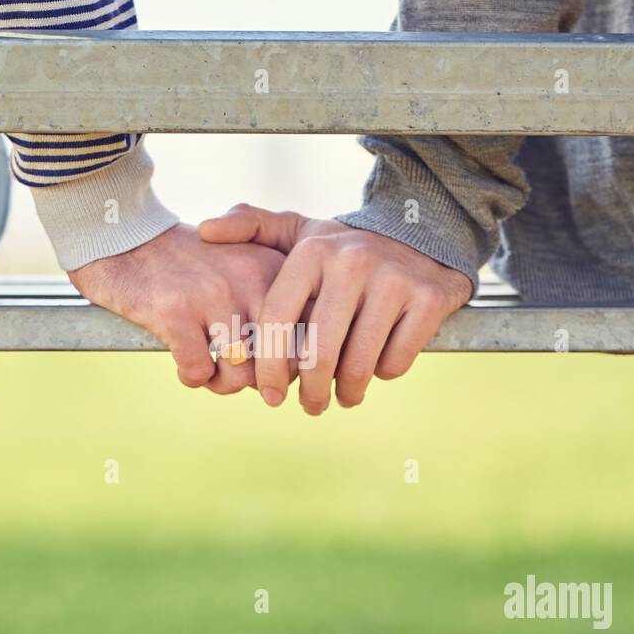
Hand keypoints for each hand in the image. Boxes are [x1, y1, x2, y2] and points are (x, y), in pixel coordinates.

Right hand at [69, 223, 284, 393]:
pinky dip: (192, 378)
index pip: (308, 333)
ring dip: (223, 384)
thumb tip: (295, 369)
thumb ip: (276, 305)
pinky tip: (186, 366)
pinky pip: (198, 372)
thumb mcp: (245, 267)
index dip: (294, 361)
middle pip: (279, 361)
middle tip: (241, 376)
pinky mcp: (175, 312)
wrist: (130, 237)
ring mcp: (212, 296)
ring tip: (211, 372)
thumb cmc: (192, 267)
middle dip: (263, 383)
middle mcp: (248, 281)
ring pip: (242, 375)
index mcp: (272, 270)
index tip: (274, 365)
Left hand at [199, 206, 471, 413]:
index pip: (276, 321)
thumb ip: (252, 227)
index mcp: (312, 251)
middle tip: (309, 406)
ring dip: (346, 393)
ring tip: (341, 398)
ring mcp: (394, 280)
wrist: (423, 233)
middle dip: (309, 393)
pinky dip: (383, 374)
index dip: (268, 368)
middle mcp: (352, 262)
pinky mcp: (428, 299)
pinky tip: (377, 368)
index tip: (269, 396)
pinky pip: (395, 362)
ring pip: (358, 365)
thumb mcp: (301, 230)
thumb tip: (205, 230)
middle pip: (317, 354)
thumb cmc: (346, 248)